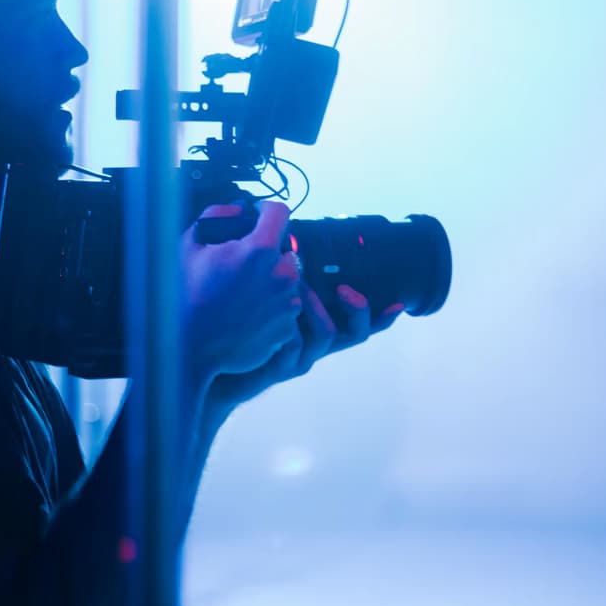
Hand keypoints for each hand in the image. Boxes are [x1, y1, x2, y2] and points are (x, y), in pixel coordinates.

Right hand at [180, 201, 303, 380]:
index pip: (279, 212)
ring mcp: (288, 303)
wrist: (189, 349)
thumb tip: (236, 209)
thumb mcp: (189, 246)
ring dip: (271, 278)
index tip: (256, 215)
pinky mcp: (288, 327)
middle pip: (285, 248)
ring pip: (288, 278)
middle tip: (241, 263)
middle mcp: (281, 274)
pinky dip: (272, 305)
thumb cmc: (186, 298)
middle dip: (267, 251)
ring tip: (242, 291)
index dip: (266, 209)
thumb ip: (215, 217)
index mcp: (259, 250)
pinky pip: (286, 306)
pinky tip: (247, 311)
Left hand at [208, 283, 403, 408]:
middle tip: (348, 291)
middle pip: (354, 334)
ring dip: (319, 310)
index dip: (381, 313)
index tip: (399, 302)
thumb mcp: (265, 295)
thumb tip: (290, 238)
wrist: (206, 361)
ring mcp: (296, 357)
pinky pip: (292, 349)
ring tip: (303, 290)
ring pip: (325, 337)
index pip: (356, 319)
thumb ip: (280, 272)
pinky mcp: (275, 367)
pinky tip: (277, 317)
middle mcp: (312, 343)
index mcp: (315, 323)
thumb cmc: (236, 324)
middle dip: (360, 311)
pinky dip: (289, 332)